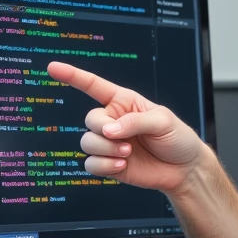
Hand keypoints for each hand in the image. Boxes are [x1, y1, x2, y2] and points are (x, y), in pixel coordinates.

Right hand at [47, 61, 206, 194]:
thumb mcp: (163, 121)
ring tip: (128, 153)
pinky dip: (104, 165)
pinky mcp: (109, 164)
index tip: (53, 68)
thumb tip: (108, 130)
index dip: (73, 76)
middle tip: (126, 140)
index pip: (94, 86)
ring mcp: (109, 143)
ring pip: (87, 143)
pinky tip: (122, 165)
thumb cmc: (177, 138)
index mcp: (124, 102)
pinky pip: (91, 164)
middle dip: (104, 130)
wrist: (184, 169)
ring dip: (105, 149)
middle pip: (90, 120)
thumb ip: (134, 121)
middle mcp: (113, 121)